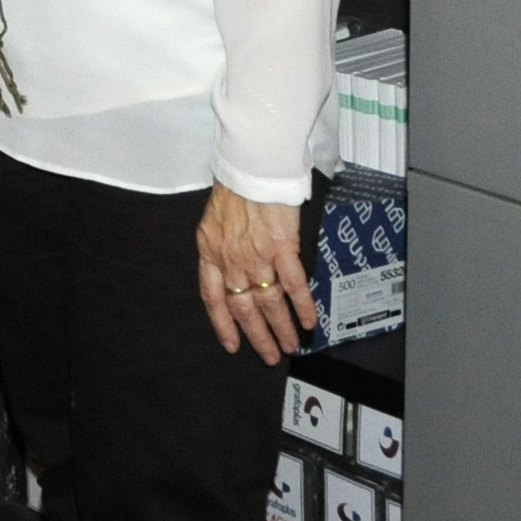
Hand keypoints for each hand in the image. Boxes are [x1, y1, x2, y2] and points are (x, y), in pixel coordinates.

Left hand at [196, 181, 316, 363]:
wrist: (251, 167)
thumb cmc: (235, 187)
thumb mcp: (213, 220)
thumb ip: (220, 247)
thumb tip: (231, 268)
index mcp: (211, 252)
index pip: (213, 298)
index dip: (223, 324)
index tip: (231, 343)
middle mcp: (232, 259)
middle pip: (244, 308)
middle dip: (257, 336)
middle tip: (268, 354)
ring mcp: (258, 256)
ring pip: (269, 302)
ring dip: (282, 328)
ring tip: (290, 345)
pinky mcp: (283, 248)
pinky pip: (294, 284)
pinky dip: (303, 305)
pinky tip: (310, 320)